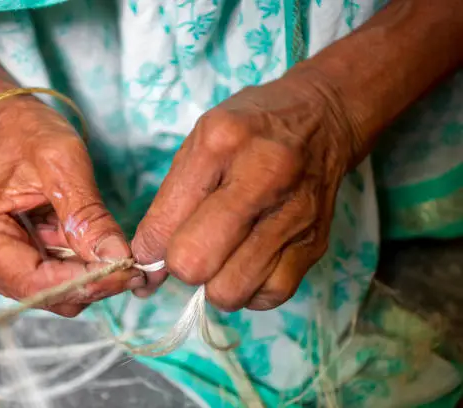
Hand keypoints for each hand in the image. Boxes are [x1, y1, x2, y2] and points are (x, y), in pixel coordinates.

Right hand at [0, 97, 143, 315]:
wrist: (6, 123)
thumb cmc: (24, 133)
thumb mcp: (62, 165)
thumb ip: (87, 216)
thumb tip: (117, 258)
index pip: (35, 281)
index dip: (87, 282)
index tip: (129, 271)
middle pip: (43, 293)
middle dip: (92, 281)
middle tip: (133, 262)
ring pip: (51, 292)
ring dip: (88, 275)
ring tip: (115, 249)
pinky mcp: (5, 266)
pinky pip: (50, 280)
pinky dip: (78, 267)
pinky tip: (95, 245)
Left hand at [132, 71, 359, 310]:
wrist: (322, 117)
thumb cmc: (250, 128)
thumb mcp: (199, 143)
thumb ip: (169, 202)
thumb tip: (148, 266)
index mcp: (220, 143)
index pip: (164, 225)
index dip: (148, 250)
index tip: (151, 254)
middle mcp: (263, 177)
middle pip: (196, 263)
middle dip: (183, 266)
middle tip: (192, 248)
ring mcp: (294, 213)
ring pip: (231, 290)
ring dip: (216, 283)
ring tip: (223, 256)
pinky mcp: (316, 242)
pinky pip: (270, 295)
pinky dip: (251, 290)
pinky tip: (249, 262)